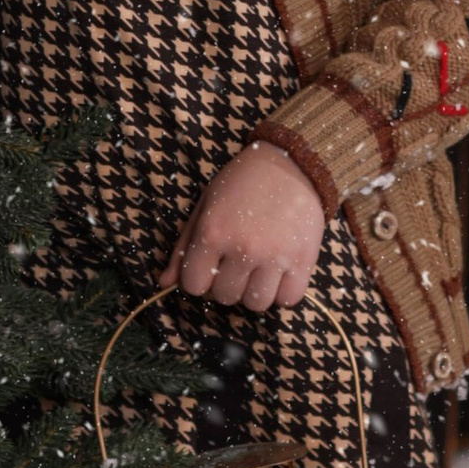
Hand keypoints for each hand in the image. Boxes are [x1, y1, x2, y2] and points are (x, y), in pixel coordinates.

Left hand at [157, 144, 326, 315]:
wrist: (291, 163)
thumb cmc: (241, 183)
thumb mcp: (205, 206)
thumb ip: (184, 246)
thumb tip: (164, 283)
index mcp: (213, 233)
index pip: (194, 285)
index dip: (198, 278)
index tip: (208, 266)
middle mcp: (243, 249)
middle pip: (225, 297)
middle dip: (226, 284)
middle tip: (235, 263)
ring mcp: (276, 257)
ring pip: (255, 304)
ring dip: (253, 292)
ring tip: (257, 270)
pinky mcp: (304, 261)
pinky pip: (288, 300)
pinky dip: (281, 292)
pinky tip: (278, 274)